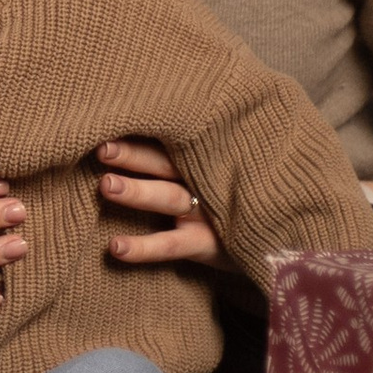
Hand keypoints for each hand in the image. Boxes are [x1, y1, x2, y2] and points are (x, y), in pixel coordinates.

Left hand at [92, 137, 224, 266]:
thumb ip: (178, 153)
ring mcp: (207, 212)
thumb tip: (121, 131)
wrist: (270, 237)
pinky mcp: (209, 244)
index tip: (106, 124)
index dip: (139, 134)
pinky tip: (115, 247)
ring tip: (105, 186)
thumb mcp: (210, 168)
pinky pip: (172, 245)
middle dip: (134, 155)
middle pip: (166, 162)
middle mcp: (203, 181)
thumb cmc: (224, 195)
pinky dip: (144, 247)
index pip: (168, 140)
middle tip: (102, 148)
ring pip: (169, 198)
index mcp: (199, 158)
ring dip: (138, 192)